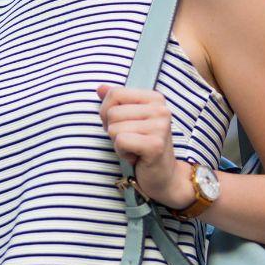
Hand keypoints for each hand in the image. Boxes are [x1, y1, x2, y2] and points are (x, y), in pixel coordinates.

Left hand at [96, 84, 191, 207]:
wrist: (164, 176)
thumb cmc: (143, 146)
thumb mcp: (129, 120)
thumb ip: (116, 102)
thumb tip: (100, 88)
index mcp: (155, 98)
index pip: (115, 93)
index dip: (107, 111)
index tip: (123, 125)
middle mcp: (161, 109)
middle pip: (112, 112)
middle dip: (113, 130)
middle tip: (131, 140)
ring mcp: (160, 126)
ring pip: (114, 128)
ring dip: (118, 143)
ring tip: (134, 148)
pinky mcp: (155, 145)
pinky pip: (120, 141)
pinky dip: (122, 152)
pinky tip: (136, 157)